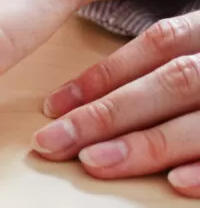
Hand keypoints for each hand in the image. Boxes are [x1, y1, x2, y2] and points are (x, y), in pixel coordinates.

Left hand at [35, 10, 199, 197]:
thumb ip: (173, 52)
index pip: (158, 44)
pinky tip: (173, 183)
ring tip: (93, 162)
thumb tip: (98, 84)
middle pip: (170, 84)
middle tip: (53, 141)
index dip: (104, 74)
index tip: (51, 105)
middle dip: (108, 114)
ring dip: (146, 144)